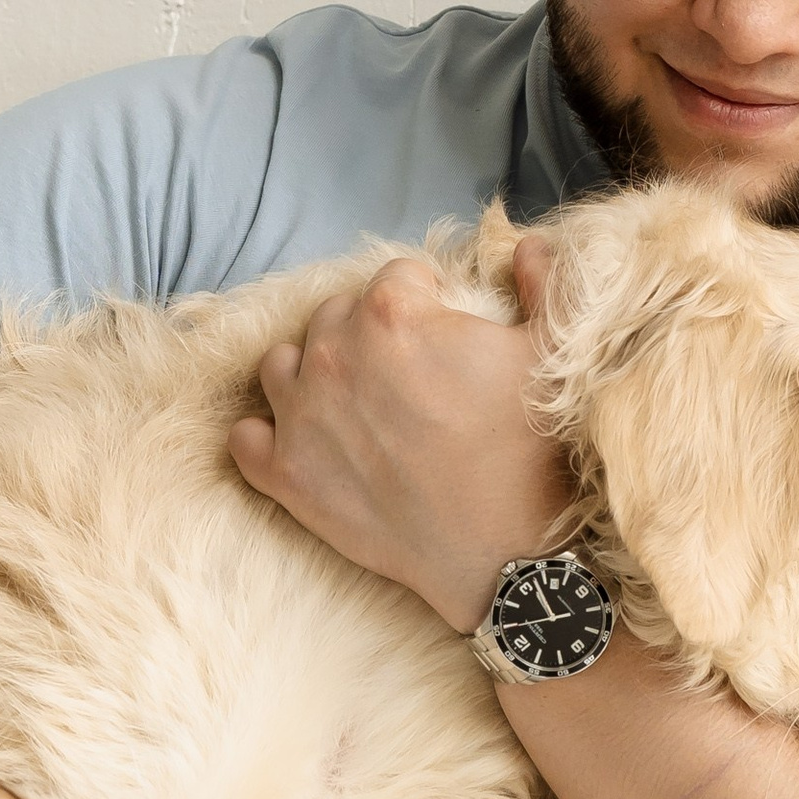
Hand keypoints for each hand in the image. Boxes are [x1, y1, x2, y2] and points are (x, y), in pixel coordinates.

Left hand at [230, 234, 571, 633]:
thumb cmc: (532, 450)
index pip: (397, 277)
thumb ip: (544, 284)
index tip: (445, 329)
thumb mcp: (553, 352)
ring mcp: (299, 415)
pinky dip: (267, 435)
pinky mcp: (284, 474)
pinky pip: (245, 437)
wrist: (505, 553)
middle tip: (408, 375)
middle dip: (369, 334)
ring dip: (312, 374)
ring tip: (353, 402)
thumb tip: (531, 245)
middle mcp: (332, 352)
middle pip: (336, 316)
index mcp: (391, 311)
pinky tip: (304, 442)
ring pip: (282, 365)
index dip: (427, 298)